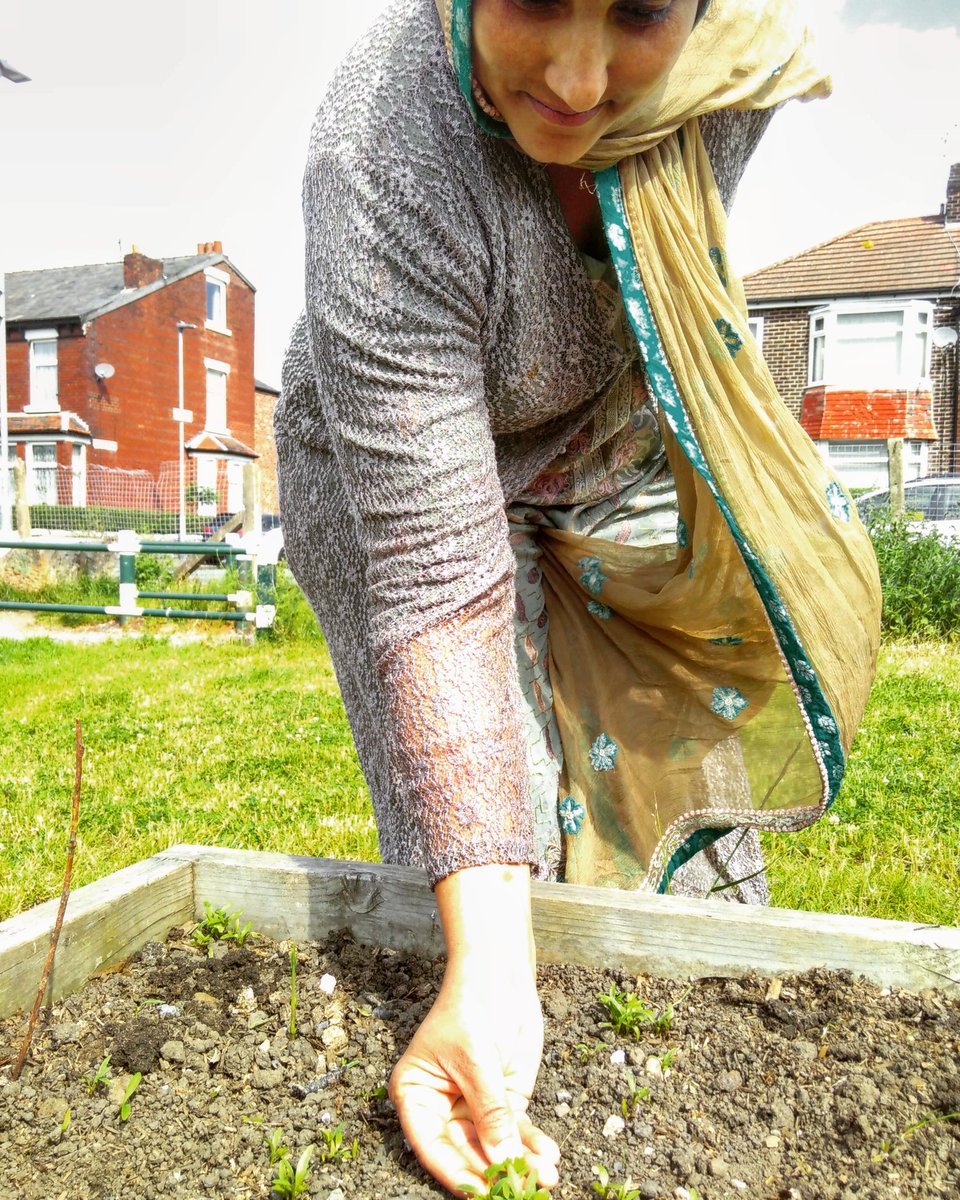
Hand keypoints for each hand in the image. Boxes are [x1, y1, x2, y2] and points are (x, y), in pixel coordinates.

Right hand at [388, 864, 560, 1195]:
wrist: (500, 974)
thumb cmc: (472, 1006)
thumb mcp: (477, 1061)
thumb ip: (490, 1112)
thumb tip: (503, 1161)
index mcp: (415, 1094)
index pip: (432, 1144)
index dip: (456, 1171)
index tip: (480, 1192)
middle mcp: (442, 1107)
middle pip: (466, 1151)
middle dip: (496, 1171)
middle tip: (524, 1189)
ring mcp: (474, 1105)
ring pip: (494, 1145)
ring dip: (520, 1162)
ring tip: (547, 1176)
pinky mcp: (503, 1098)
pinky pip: (515, 1130)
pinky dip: (532, 1143)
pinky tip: (549, 1154)